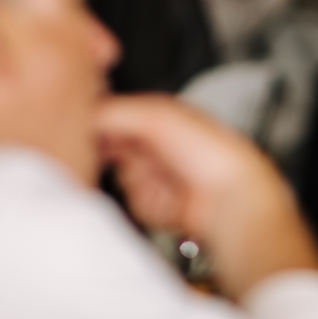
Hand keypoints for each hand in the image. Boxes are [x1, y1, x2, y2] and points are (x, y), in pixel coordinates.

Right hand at [95, 96, 317, 297]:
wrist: (231, 198)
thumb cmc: (212, 152)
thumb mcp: (158, 117)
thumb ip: (117, 112)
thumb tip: (86, 116)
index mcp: (162, 117)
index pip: (115, 119)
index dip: (102, 128)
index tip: (95, 135)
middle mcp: (159, 146)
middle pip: (114, 152)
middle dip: (126, 159)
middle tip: (143, 160)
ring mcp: (159, 176)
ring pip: (124, 180)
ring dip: (144, 183)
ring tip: (169, 182)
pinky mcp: (159, 205)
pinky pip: (136, 204)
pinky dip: (152, 204)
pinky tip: (174, 200)